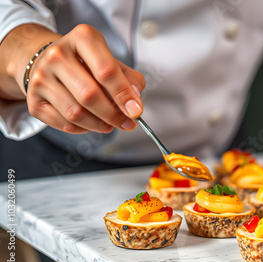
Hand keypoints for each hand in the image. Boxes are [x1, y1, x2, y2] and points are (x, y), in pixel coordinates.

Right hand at [10, 24, 145, 133]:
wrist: (50, 62)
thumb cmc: (87, 64)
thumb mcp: (113, 62)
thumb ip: (130, 80)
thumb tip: (134, 101)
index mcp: (82, 39)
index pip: (106, 71)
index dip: (123, 94)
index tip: (136, 111)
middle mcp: (57, 54)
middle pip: (89, 95)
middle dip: (113, 114)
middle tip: (126, 122)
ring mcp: (41, 77)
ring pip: (75, 113)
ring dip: (99, 125)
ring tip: (110, 124)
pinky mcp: (33, 100)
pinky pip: (64, 123)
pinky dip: (83, 128)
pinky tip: (90, 121)